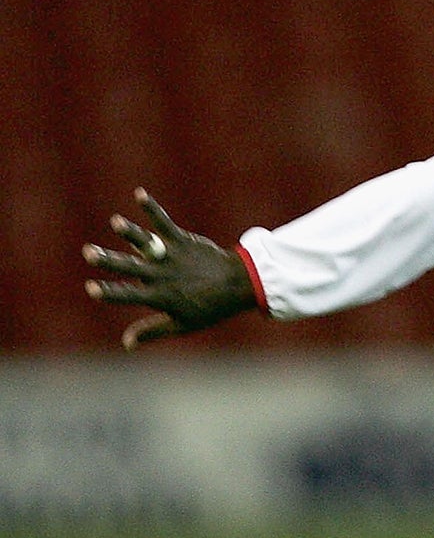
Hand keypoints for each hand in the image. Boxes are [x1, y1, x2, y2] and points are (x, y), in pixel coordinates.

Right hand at [83, 189, 257, 349]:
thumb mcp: (183, 324)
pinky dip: (152, 209)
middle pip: (132, 267)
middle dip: (110, 260)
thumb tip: (126, 343)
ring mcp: (173, 256)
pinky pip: (165, 223)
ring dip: (131, 232)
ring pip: (148, 243)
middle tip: (89, 252)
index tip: (91, 288)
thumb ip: (153, 331)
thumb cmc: (209, 308)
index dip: (110, 292)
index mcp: (161, 296)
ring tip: (116, 222)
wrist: (240, 285)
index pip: (130, 295)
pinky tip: (139, 194)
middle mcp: (164, 275)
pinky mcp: (183, 241)